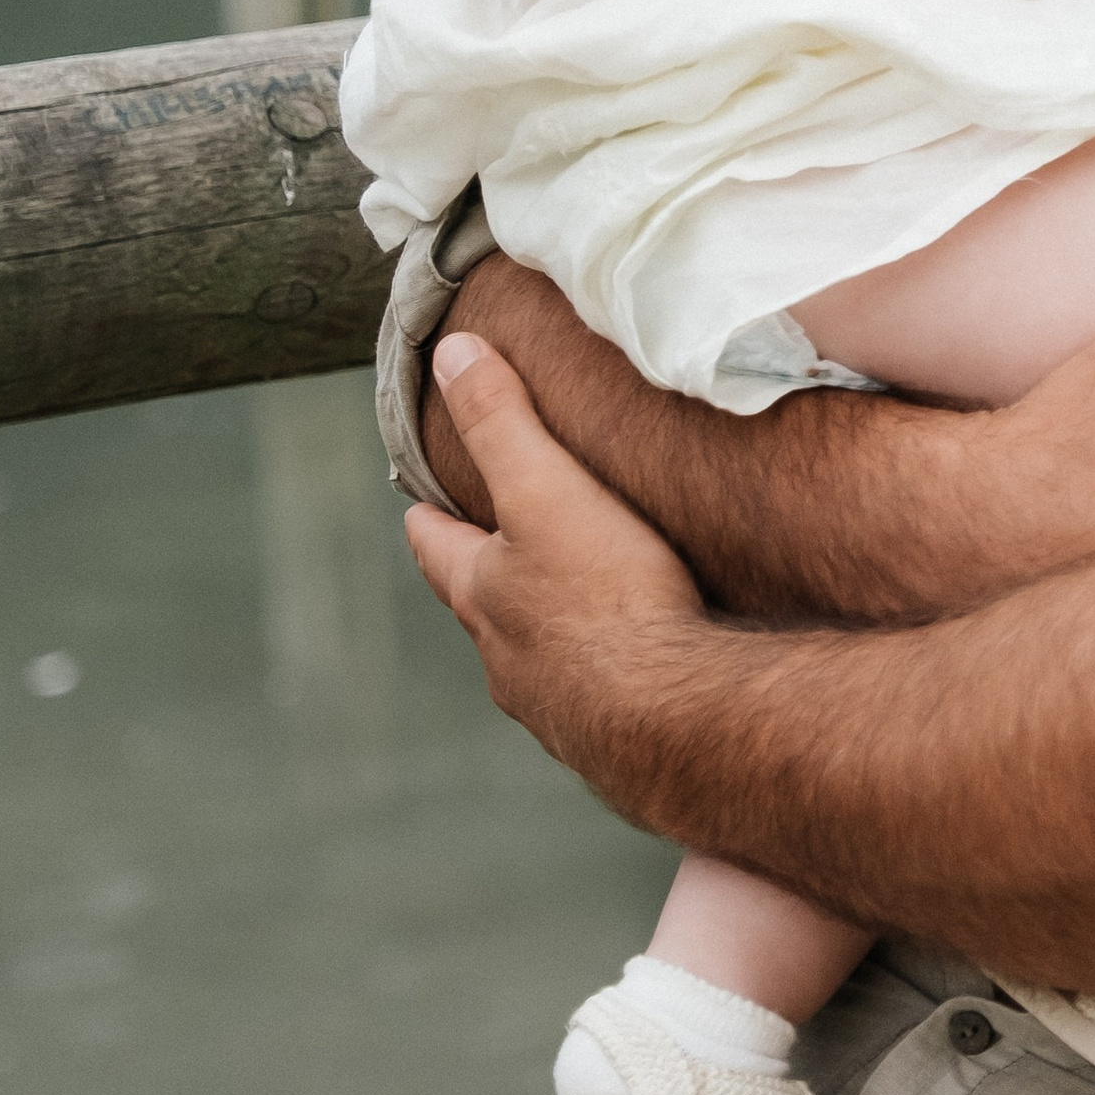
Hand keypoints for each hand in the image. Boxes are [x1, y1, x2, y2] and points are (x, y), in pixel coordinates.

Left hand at [405, 334, 701, 773]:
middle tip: (506, 546)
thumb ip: (500, 423)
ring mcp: (559, 707)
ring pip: (540, 659)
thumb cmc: (606, 604)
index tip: (420, 503)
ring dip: (552, 633)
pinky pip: (601, 698)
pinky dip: (609, 676)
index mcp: (482, 596)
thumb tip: (452, 354)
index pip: (434, 547)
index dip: (427, 519)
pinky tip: (641, 670)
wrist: (673, 722)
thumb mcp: (546, 491)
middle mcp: (508, 660)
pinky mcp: (613, 739)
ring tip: (582, 606)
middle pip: (484, 607)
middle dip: (491, 576)